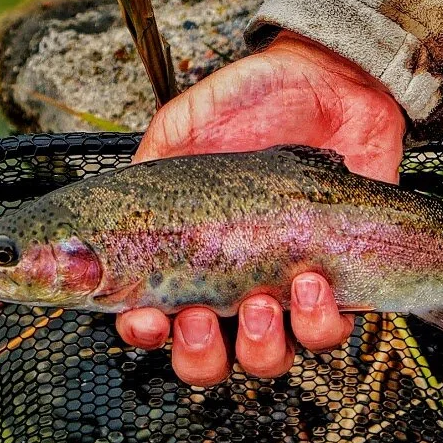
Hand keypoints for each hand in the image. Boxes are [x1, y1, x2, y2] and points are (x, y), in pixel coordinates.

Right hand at [116, 31, 406, 385]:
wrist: (331, 80)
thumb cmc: (253, 102)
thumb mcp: (182, 125)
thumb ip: (146, 168)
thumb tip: (102, 218)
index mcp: (191, 257)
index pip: (156, 319)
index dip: (144, 334)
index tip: (145, 319)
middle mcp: (235, 285)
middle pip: (209, 362)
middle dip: (201, 354)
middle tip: (203, 318)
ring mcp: (287, 290)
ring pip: (268, 359)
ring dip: (261, 345)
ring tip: (265, 301)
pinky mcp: (340, 286)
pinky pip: (328, 333)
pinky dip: (319, 323)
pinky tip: (312, 284)